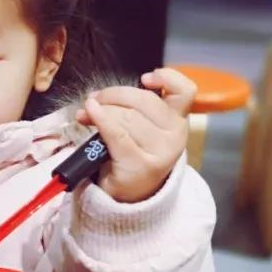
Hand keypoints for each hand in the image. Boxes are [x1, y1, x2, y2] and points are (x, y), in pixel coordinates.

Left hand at [76, 68, 195, 202]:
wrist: (130, 194)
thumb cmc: (133, 153)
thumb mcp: (140, 126)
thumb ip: (128, 107)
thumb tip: (95, 98)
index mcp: (178, 120)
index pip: (184, 91)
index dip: (168, 78)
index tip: (145, 78)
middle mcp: (175, 135)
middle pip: (142, 100)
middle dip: (113, 96)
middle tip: (95, 100)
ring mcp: (160, 151)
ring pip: (127, 116)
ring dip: (101, 110)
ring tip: (86, 115)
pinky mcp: (141, 164)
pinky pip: (117, 134)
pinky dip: (100, 120)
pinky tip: (89, 113)